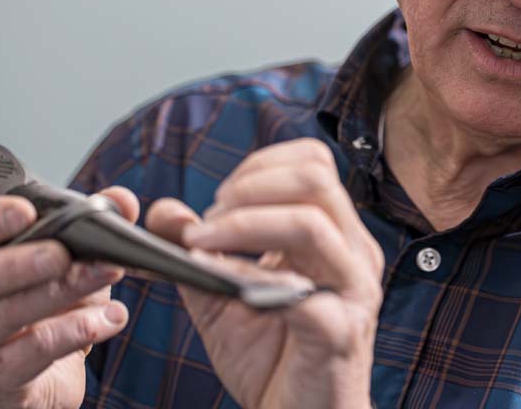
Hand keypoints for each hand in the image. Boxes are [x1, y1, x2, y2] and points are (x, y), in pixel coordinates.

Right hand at [0, 187, 138, 408]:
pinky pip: (29, 354)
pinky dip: (72, 332)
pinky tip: (106, 319)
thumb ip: (94, 217)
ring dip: (60, 293)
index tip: (26, 212)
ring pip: (5, 314)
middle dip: (24, 263)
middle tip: (64, 254)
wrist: (46, 365)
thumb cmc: (45, 297)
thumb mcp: (68, 249)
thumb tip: (122, 201)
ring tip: (105, 274)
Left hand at [145, 139, 383, 408]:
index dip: (260, 165)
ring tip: (205, 243)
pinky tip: (225, 287)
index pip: (313, 162)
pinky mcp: (341, 332)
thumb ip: (198, 250)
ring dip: (244, 223)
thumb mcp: (223, 295)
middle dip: (249, 186)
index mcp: (337, 234)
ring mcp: (354, 290)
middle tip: (211, 219)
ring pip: (310, 222)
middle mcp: (354, 253)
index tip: (220, 198)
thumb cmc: (273, 358)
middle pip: (315, 176)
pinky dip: (253, 277)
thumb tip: (166, 210)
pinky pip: (301, 291)